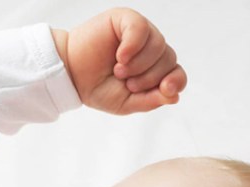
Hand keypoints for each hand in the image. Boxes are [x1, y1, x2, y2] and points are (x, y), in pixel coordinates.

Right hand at [52, 8, 185, 114]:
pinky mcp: (125, 19)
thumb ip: (151, 100)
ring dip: (139, 64)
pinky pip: (141, 28)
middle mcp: (150, 49)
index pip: (177, 73)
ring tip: (119, 71)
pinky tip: (120, 57)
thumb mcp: (127, 103)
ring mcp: (140, 33)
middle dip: (149, 77)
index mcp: (153, 69)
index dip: (176, 81)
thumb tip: (175, 95)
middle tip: (126, 83)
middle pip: (169, 59)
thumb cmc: (98, 88)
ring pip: (158, 44)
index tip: (165, 89)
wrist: (72, 76)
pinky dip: (133, 45)